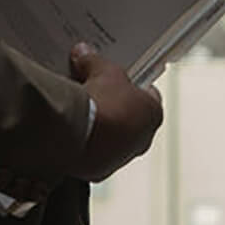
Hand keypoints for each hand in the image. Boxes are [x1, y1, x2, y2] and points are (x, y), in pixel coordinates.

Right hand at [70, 42, 162, 181]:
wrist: (77, 134)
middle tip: (97, 92)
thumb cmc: (101, 103)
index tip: (120, 77)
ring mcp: (121, 158)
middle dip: (116, 107)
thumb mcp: (101, 70)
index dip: (132, 84)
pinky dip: (85, 144)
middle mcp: (142, 140)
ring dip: (101, 129)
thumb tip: (84, 53)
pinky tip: (71, 130)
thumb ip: (95, 61)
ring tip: (80, 112)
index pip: (149, 94)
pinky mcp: (99, 171)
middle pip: (131, 119)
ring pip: (113, 140)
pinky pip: (93, 154)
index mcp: (153, 114)